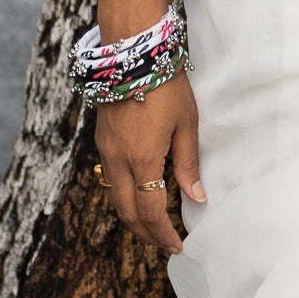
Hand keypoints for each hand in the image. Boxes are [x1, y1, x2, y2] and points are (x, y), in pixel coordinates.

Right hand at [94, 73, 204, 254]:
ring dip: (132, 217)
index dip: (163, 233)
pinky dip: (123, 195)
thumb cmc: (166, 84)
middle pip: (127, 212)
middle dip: (146, 233)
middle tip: (165, 244)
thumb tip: (197, 197)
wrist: (132, 52)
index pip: (151, 211)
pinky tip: (138, 194)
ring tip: (153, 226)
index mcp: (142, 159)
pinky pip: (109, 178)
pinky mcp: (101, 139)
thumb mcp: (186, 123)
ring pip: (114, 197)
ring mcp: (106, 149)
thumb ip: (188, 163)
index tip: (177, 245)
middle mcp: (118, 159)